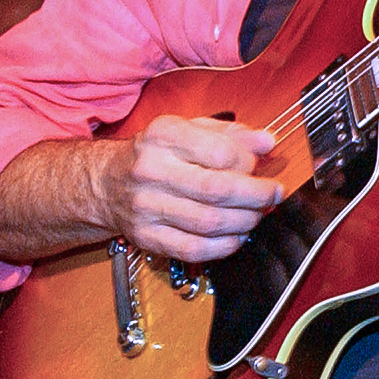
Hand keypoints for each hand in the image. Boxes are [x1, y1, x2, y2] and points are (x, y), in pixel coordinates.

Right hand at [98, 115, 280, 261]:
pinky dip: (224, 246)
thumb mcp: (191, 129)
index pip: (221, 152)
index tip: (259, 167)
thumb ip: (232, 134)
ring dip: (245, 222)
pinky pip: (194, 249)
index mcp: (165, 136)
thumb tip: (268, 142)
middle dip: (256, 196)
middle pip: (218, 190)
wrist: (106, 182)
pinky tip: (237, 236)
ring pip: (209, 222)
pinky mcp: (146, 236)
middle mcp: (152, 170)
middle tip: (272, 195)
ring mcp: (146, 206)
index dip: (249, 163)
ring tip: (256, 215)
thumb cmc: (157, 153)